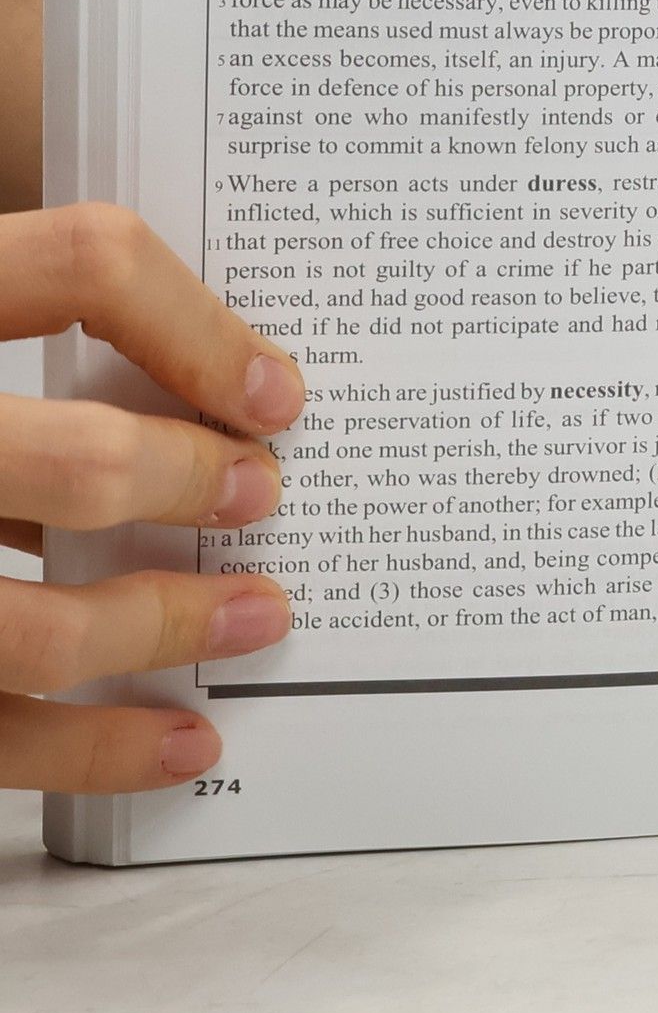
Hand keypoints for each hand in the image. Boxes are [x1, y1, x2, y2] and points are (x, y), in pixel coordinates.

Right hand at [0, 203, 302, 791]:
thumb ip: (2, 317)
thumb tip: (180, 379)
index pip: (80, 261)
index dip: (197, 321)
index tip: (275, 388)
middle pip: (77, 459)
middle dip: (194, 483)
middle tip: (259, 492)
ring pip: (30, 631)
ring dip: (167, 627)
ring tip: (255, 617)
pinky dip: (91, 751)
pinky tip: (175, 741)